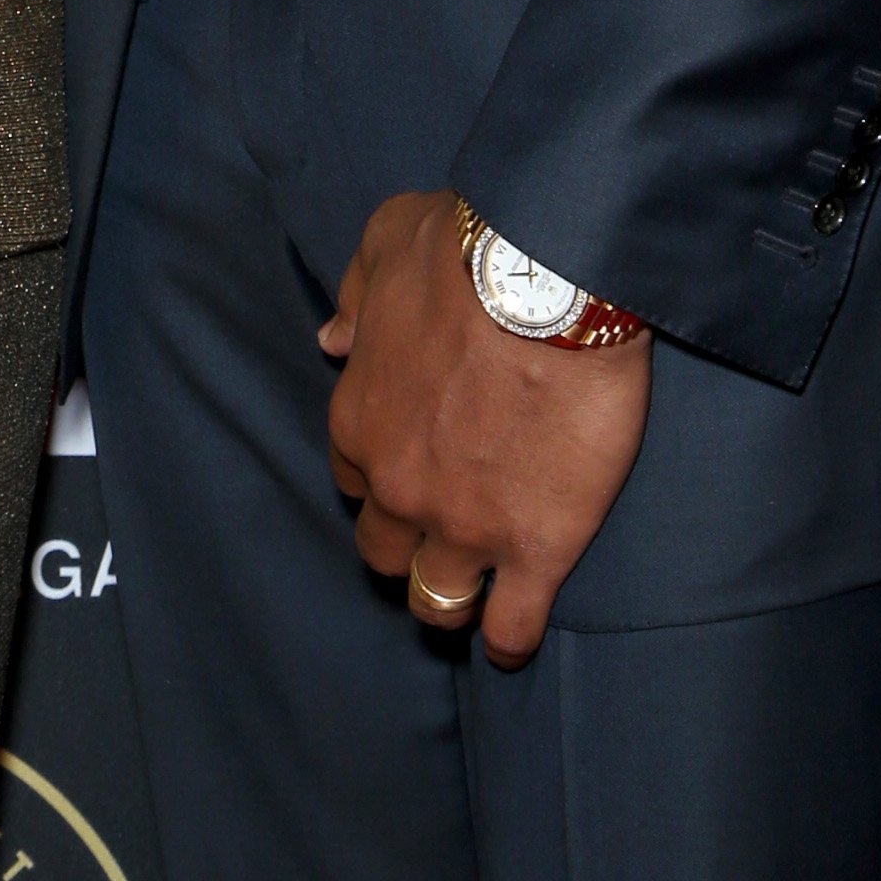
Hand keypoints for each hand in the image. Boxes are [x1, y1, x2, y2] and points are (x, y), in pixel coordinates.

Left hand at [322, 190, 649, 666]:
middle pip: (384, 551)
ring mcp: (465, 527)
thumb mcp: (385, 242)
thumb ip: (355, 297)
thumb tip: (332, 339)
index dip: (382, 477)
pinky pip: (510, 628)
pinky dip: (509, 638)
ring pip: (436, 602)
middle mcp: (399, 486)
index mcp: (360, 420)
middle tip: (447, 531)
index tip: (413, 470)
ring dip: (451, 598)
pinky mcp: (534, 548)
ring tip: (480, 594)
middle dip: (409, 544)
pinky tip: (514, 635)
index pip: (353, 478)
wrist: (549, 273)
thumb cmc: (465, 247)